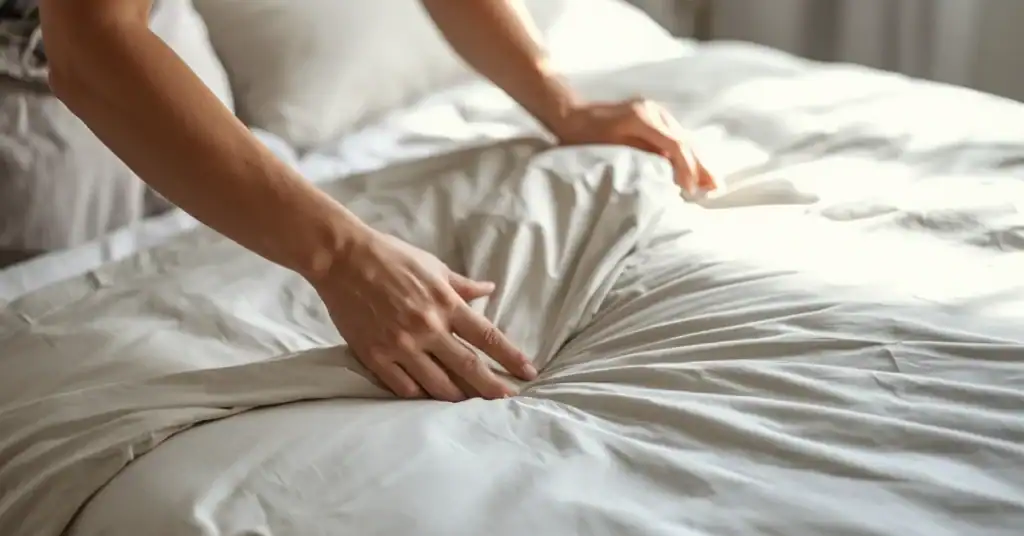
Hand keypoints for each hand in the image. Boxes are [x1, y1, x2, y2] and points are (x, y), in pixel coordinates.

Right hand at [312, 230, 536, 401]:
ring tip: (470, 407)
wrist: (342, 259)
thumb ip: (462, 285)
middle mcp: (428, 328)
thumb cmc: (390, 256)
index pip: (488, 337)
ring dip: (458, 397)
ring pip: (438, 384)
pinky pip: (403, 387)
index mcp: (446, 303)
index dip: (511, 357)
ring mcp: (401, 345)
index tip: (528, 373)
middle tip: (508, 401)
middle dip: (492, 387)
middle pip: (469, 367)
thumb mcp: (433, 265)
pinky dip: (420, 397)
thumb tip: (490, 290)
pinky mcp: (375, 355)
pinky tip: (430, 402)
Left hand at [554, 99, 717, 195]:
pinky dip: (689, 153)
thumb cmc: (584, 135)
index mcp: (643, 118)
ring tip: (713, 181)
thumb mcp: (608, 148)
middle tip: (715, 188)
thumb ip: (639, 156)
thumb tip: (666, 170)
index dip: (687, 169)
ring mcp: (656, 112)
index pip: (675, 145)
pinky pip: (677, 136)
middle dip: (701, 166)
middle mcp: (654, 112)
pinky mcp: (654, 117)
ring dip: (699, 160)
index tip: (691, 190)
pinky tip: (697, 167)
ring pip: (685, 138)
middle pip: (686, 141)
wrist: (571, 112)